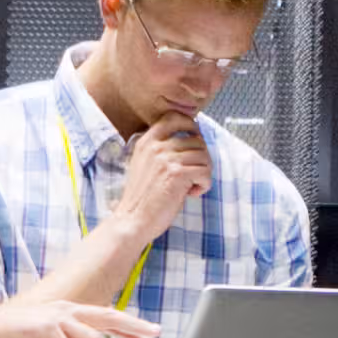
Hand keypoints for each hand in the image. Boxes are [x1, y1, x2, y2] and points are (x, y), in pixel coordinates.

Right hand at [43, 118, 208, 305]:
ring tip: (191, 186)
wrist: (133, 220)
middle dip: (202, 158)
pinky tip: (191, 193)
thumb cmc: (143, 197)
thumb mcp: (146, 164)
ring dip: (204, 173)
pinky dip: (204, 185)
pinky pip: (205, 172)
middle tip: (193, 175)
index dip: (191, 126)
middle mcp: (156, 146)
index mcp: (147, 141)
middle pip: (197, 140)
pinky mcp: (177, 174)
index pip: (175, 117)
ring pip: (204, 156)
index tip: (195, 140)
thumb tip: (194, 140)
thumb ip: (162, 150)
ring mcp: (166, 159)